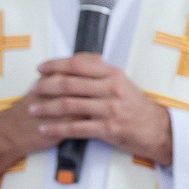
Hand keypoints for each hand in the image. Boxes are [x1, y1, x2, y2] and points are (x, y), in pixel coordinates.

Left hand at [0, 56, 171, 183]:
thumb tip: (81, 59)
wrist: (155, 129)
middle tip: (32, 89)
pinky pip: (76, 127)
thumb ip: (100, 71)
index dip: (56, 65)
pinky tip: (45, 128)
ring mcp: (109, 109)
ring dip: (47, 108)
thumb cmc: (135, 106)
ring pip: (69, 105)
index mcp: (112, 74)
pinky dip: (57, 128)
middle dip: (46, 86)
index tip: (41, 68)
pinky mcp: (107, 129)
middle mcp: (110, 89)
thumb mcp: (121, 82)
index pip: (78, 64)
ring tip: (33, 110)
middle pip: (70, 84)